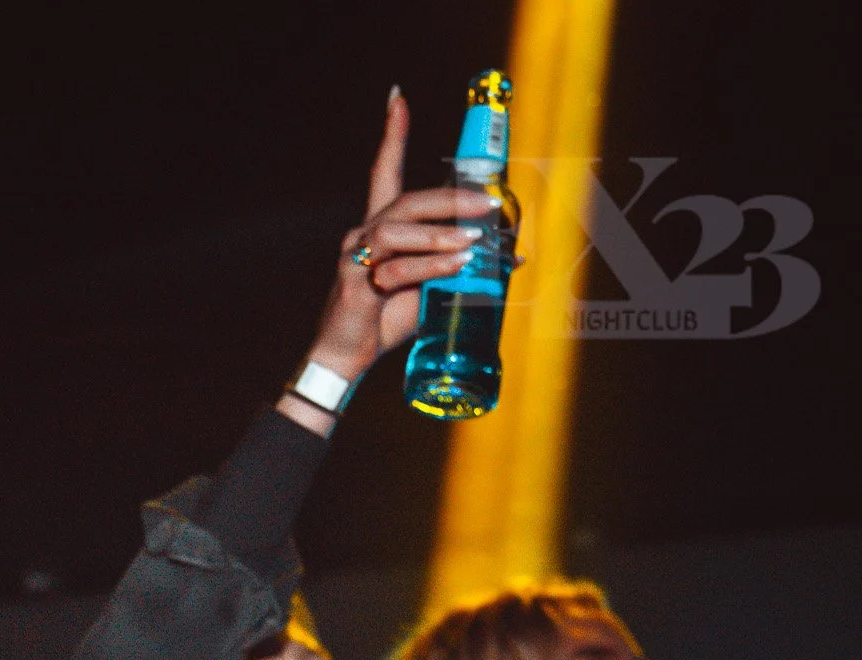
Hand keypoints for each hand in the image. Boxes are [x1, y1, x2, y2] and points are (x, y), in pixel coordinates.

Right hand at [301, 88, 504, 383]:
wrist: (347, 358)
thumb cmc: (385, 320)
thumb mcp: (432, 288)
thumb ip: (464, 266)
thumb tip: (514, 256)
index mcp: (380, 228)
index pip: (383, 172)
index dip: (392, 135)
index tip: (398, 99)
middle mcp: (363, 234)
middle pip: (404, 198)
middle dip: (450, 197)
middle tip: (489, 201)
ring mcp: (355, 257)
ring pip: (399, 228)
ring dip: (442, 232)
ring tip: (474, 242)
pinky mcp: (354, 282)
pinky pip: (396, 266)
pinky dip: (430, 263)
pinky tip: (456, 263)